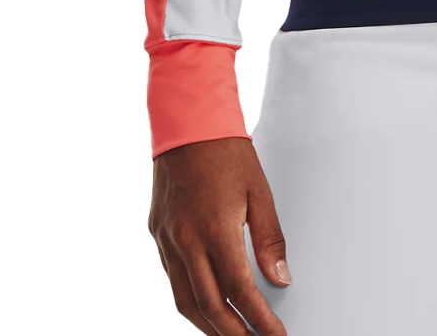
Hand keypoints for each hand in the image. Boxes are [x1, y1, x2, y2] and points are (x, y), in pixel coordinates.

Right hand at [148, 136, 291, 335]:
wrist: (186, 122)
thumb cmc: (225, 151)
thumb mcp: (259, 190)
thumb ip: (269, 238)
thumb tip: (280, 278)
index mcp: (215, 229)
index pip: (240, 290)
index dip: (258, 319)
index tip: (275, 334)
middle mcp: (186, 240)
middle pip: (210, 306)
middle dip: (233, 334)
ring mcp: (167, 239)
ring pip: (185, 300)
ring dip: (209, 326)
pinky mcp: (157, 233)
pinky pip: (172, 280)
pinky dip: (190, 301)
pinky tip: (205, 307)